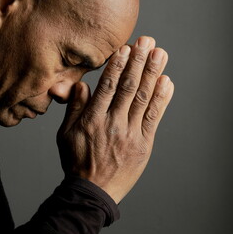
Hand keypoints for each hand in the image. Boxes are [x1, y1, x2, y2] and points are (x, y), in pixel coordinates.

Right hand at [57, 36, 173, 203]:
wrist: (93, 191)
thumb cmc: (77, 161)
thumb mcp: (66, 135)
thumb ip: (74, 109)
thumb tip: (82, 86)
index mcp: (92, 120)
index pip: (107, 87)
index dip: (117, 66)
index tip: (125, 49)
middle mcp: (113, 124)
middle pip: (128, 88)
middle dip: (138, 63)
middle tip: (147, 42)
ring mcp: (130, 134)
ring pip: (143, 99)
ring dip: (153, 75)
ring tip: (160, 55)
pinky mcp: (143, 144)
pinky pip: (154, 118)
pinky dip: (161, 100)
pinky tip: (166, 83)